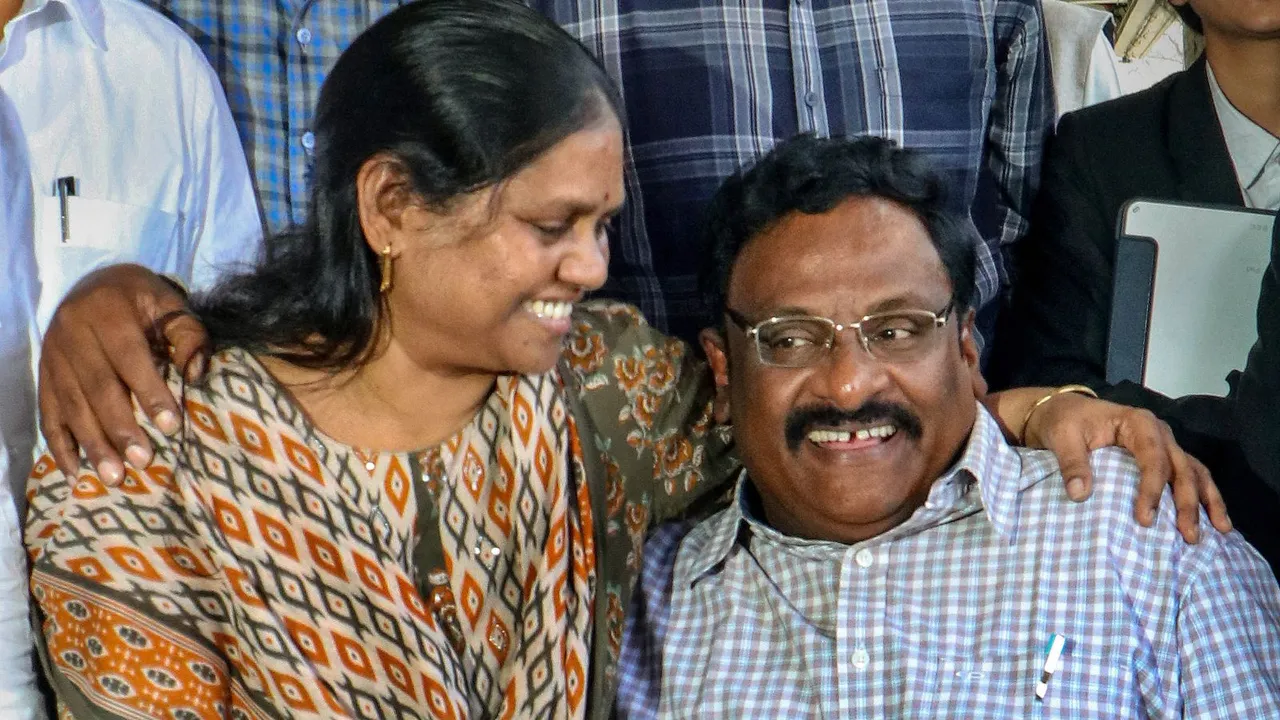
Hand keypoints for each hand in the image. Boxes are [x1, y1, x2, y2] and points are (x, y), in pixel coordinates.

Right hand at [38, 264, 208, 483]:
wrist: (96, 283)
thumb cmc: (143, 301)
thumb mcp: (171, 304)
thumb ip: (189, 335)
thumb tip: (197, 375)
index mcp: (107, 310)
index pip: (129, 357)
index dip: (149, 392)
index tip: (171, 426)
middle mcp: (71, 331)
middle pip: (96, 386)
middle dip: (119, 427)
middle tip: (142, 461)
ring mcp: (52, 354)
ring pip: (71, 404)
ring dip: (92, 443)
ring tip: (113, 476)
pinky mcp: (43, 373)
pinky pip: (48, 411)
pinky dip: (59, 443)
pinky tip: (74, 470)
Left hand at [986, 387, 1230, 542]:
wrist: (1065, 412)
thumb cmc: (1065, 422)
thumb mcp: (1062, 436)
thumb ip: (1071, 462)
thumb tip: (1079, 494)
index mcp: (1137, 423)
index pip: (1153, 457)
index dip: (1152, 489)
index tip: (1145, 519)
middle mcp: (1159, 432)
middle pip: (1181, 468)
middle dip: (1187, 502)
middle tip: (1188, 535)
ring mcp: (1165, 445)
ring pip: (1194, 472)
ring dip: (1206, 501)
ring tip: (1219, 530)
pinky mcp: (1164, 458)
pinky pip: (1191, 476)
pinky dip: (1204, 496)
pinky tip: (1216, 520)